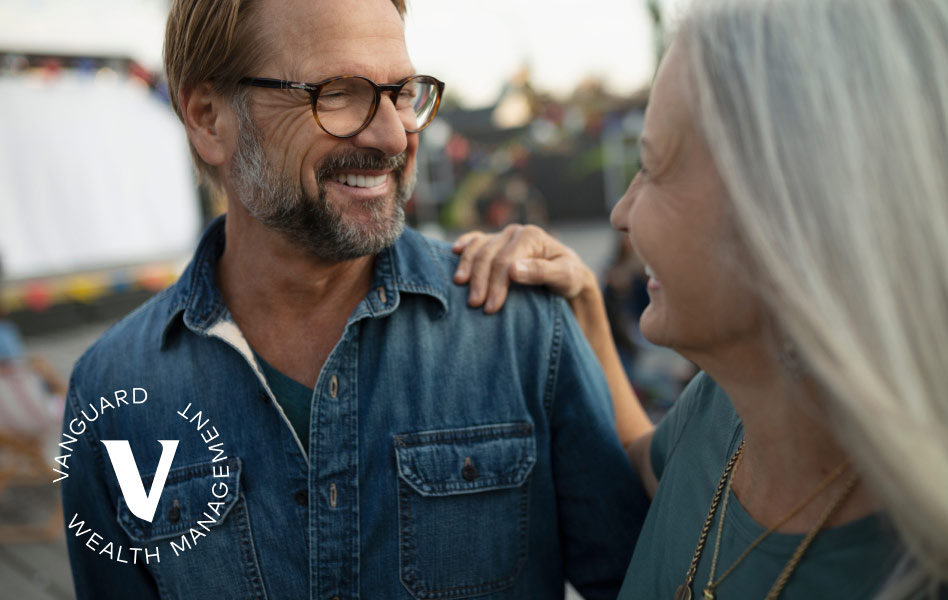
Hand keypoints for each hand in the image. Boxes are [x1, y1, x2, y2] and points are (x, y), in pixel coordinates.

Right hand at [452, 224, 595, 312]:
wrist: (567, 274)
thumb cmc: (568, 277)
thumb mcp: (565, 276)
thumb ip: (541, 272)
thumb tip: (513, 270)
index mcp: (531, 236)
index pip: (505, 261)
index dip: (496, 284)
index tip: (491, 307)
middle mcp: (514, 232)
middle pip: (489, 256)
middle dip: (479, 281)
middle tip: (474, 305)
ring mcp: (502, 235)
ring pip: (478, 248)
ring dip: (466, 268)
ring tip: (460, 288)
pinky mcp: (495, 242)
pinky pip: (475, 240)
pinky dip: (464, 245)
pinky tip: (453, 253)